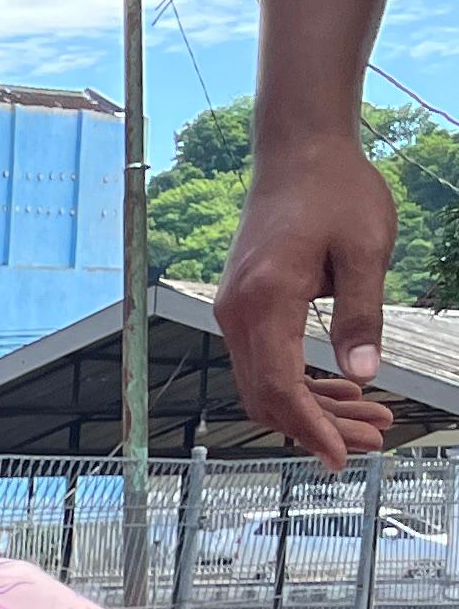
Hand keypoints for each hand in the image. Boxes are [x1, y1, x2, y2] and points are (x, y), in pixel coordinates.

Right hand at [219, 127, 406, 468]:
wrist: (298, 151)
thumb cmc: (335, 190)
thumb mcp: (365, 248)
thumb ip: (361, 314)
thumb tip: (363, 373)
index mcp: (266, 300)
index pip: (279, 386)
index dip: (311, 427)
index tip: (342, 456)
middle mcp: (238, 313)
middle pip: (267, 395)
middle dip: (318, 426)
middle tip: (372, 443)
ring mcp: (236, 312)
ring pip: (265, 383)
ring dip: (314, 408)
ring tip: (371, 420)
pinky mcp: (245, 306)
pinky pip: (265, 360)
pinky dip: (301, 382)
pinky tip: (342, 388)